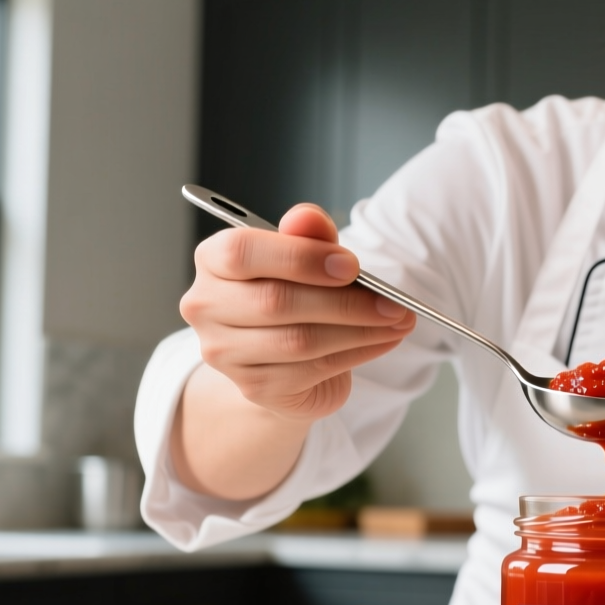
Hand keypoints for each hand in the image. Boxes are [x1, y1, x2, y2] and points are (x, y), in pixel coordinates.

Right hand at [180, 203, 414, 422]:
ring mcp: (224, 352)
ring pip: (299, 341)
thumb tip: (308, 218)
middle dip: (345, 302)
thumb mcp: (306, 257)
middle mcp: (207, 306)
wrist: (284, 359)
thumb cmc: (294, 294)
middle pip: (276, 301)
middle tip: (393, 302)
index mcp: (213, 260)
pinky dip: (356, 353)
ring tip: (398, 321)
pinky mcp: (254, 386)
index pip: (242, 252)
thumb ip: (308, 234)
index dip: (301, 258)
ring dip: (360, 331)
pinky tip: (382, 341)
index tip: (351, 265)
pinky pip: (312, 369)